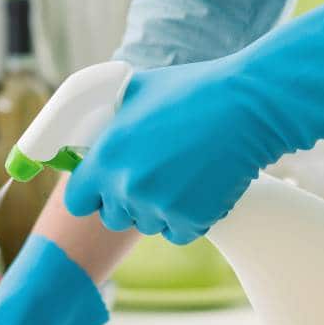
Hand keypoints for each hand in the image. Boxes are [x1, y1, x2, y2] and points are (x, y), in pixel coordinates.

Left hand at [63, 56, 271, 244]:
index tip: (102, 188)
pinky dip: (188, 218)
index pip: (77, 200)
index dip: (90, 194)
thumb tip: (96, 129)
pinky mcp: (192, 220)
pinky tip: (200, 188)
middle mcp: (127, 186)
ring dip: (159, 209)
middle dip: (126, 203)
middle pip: (112, 218)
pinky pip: (178, 233)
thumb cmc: (194, 91)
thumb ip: (110, 119)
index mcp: (106, 156)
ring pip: (148, 225)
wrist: (246, 107)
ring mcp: (159, 207)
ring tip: (182, 176)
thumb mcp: (137, 91)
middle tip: (151, 178)